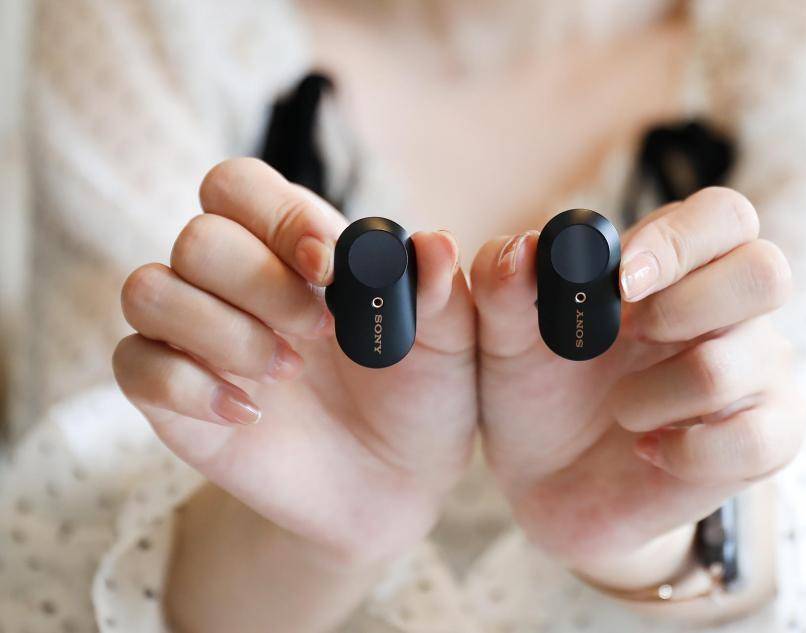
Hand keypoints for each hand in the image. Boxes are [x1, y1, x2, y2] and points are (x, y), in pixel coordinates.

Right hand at [113, 158, 476, 568]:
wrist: (395, 485)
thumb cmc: (419, 399)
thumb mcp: (447, 347)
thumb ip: (439, 292)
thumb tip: (435, 241)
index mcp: (294, 249)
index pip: (241, 188)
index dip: (276, 217)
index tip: (327, 265)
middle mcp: (235, 283)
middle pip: (199, 236)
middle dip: (259, 281)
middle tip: (318, 331)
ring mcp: (196, 337)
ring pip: (149, 290)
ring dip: (220, 331)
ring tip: (287, 372)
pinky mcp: (171, 396)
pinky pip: (135, 366)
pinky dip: (189, 386)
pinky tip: (248, 414)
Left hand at [471, 187, 804, 586]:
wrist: (549, 486)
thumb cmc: (538, 395)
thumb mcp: (503, 341)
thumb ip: (503, 288)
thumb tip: (523, 247)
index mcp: (678, 267)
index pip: (723, 216)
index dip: (678, 240)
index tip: (620, 282)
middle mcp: (732, 311)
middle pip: (767, 271)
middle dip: (687, 306)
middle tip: (629, 338)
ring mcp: (758, 374)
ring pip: (740, 362)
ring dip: (656, 393)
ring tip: (621, 409)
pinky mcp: (767, 440)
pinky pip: (753, 438)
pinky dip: (683, 450)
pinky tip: (648, 449)